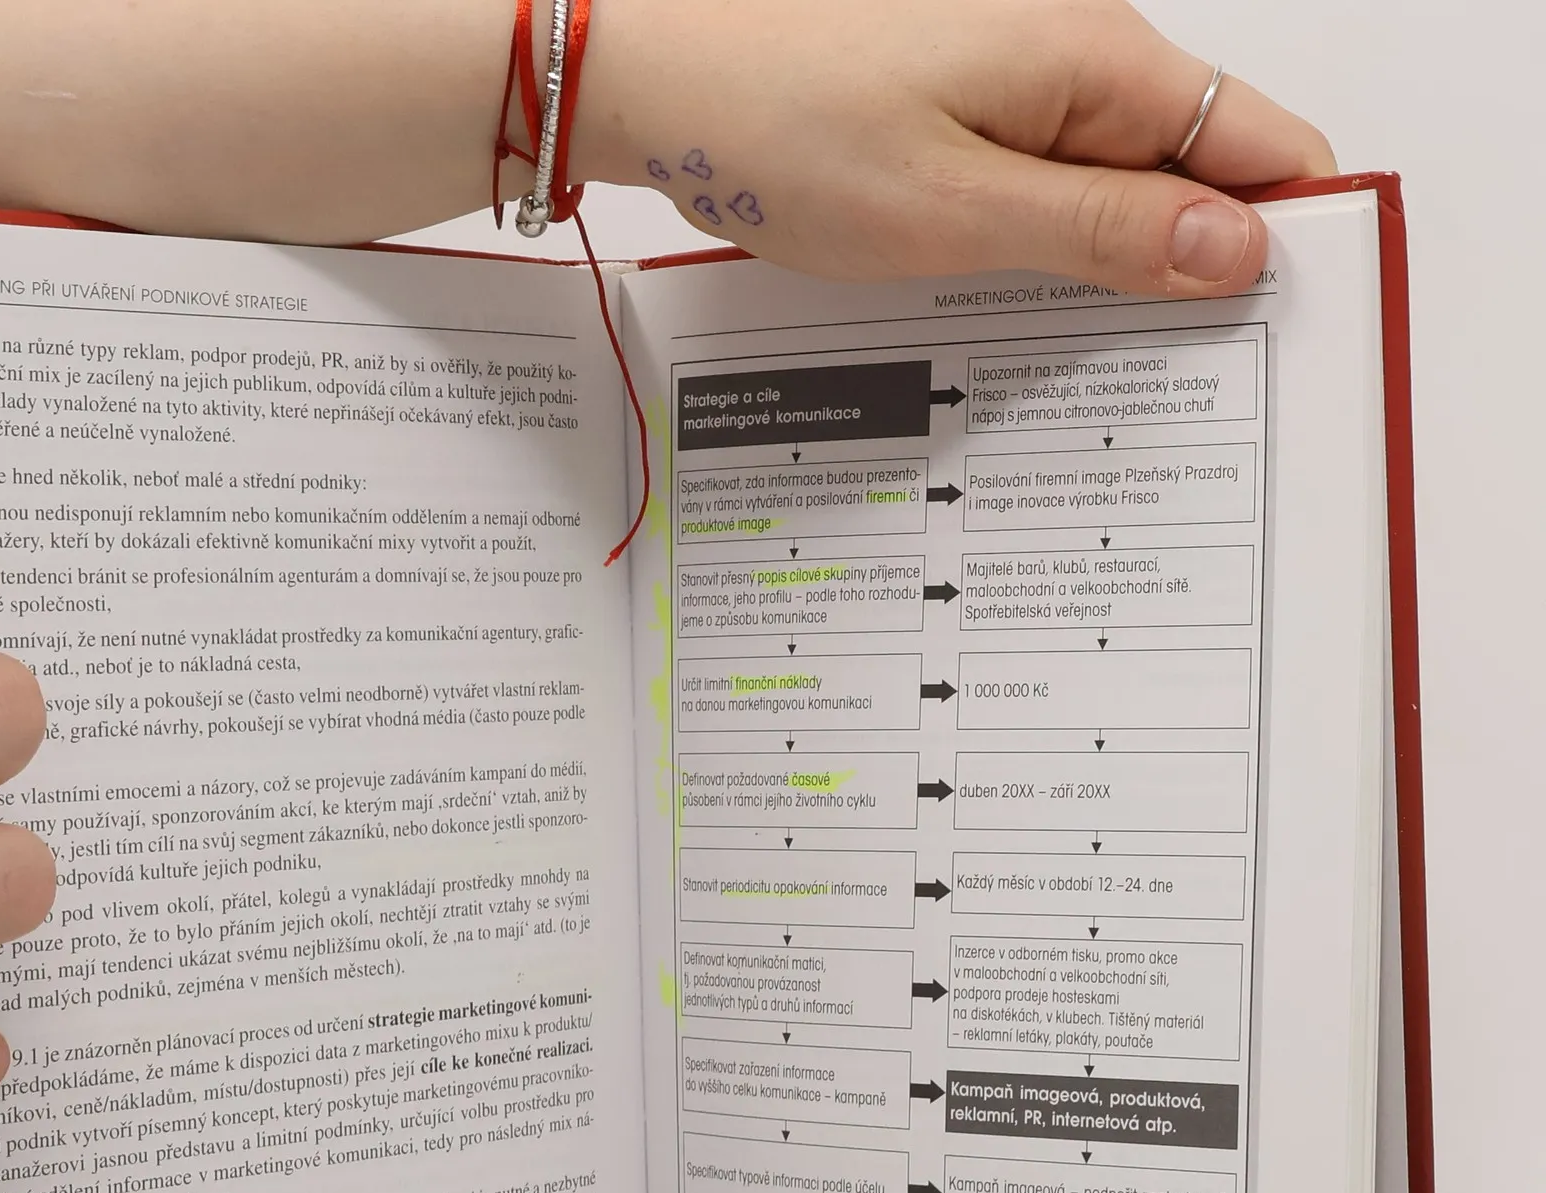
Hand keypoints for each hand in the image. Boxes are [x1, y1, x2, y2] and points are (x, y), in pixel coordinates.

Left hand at [583, 0, 1336, 295]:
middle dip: (1196, 271)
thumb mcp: (956, 207)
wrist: (661, 74)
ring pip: (1114, 186)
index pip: (1262, 144)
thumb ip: (1102, 232)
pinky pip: (1044, 182)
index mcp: (1100, 63)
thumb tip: (1238, 248)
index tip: (1272, 338)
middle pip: (1194, 171)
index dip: (1284, 238)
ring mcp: (1019, 78)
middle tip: (1168, 385)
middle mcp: (1077, 55)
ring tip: (1088, 363)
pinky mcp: (967, 107)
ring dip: (1113, 270)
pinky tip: (1014, 306)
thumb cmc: (787, 128)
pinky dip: (1045, 246)